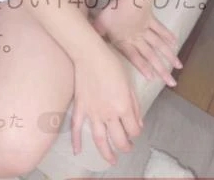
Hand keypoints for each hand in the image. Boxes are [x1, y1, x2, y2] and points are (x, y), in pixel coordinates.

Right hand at [72, 40, 142, 165]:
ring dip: (107, 153)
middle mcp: (109, 113)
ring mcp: (93, 112)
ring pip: (100, 140)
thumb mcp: (129, 83)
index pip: (133, 130)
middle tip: (127, 147)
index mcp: (123, 107)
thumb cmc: (112, 65)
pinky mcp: (80, 107)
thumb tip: (137, 122)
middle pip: (119, 139)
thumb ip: (134, 105)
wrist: (90, 54)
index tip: (135, 129)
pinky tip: (78, 151)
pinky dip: (76, 141)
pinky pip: (76, 127)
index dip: (136, 132)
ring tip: (111, 160)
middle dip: (125, 146)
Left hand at [91, 0, 182, 86]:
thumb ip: (96, 34)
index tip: (153, 78)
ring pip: (159, 45)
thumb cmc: (114, 12)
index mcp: (125, 41)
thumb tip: (86, 42)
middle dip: (162, 69)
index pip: (135, 58)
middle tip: (172, 82)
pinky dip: (168, 36)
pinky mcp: (151, 19)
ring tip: (178, 66)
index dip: (143, 68)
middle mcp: (138, 38)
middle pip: (151, 56)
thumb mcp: (100, 24)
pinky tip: (175, 42)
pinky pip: (161, 29)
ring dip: (169, 56)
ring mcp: (146, 29)